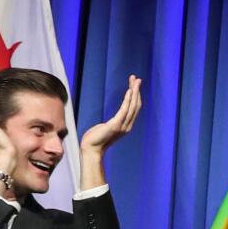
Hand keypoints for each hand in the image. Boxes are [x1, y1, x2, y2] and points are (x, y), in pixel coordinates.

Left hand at [80, 75, 142, 190]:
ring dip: (134, 92)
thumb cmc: (95, 139)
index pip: (134, 108)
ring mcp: (123, 126)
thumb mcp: (106, 128)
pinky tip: (129, 91)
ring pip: (132, 106)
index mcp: (126, 126)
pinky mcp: (116, 125)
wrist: (91, 149)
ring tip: (135, 81)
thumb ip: (112, 123)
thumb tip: (111, 121)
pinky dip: (128, 100)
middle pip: (136, 105)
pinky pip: (124, 110)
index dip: (136, 96)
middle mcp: (127, 126)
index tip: (135, 84)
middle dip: (137, 91)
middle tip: (137, 79)